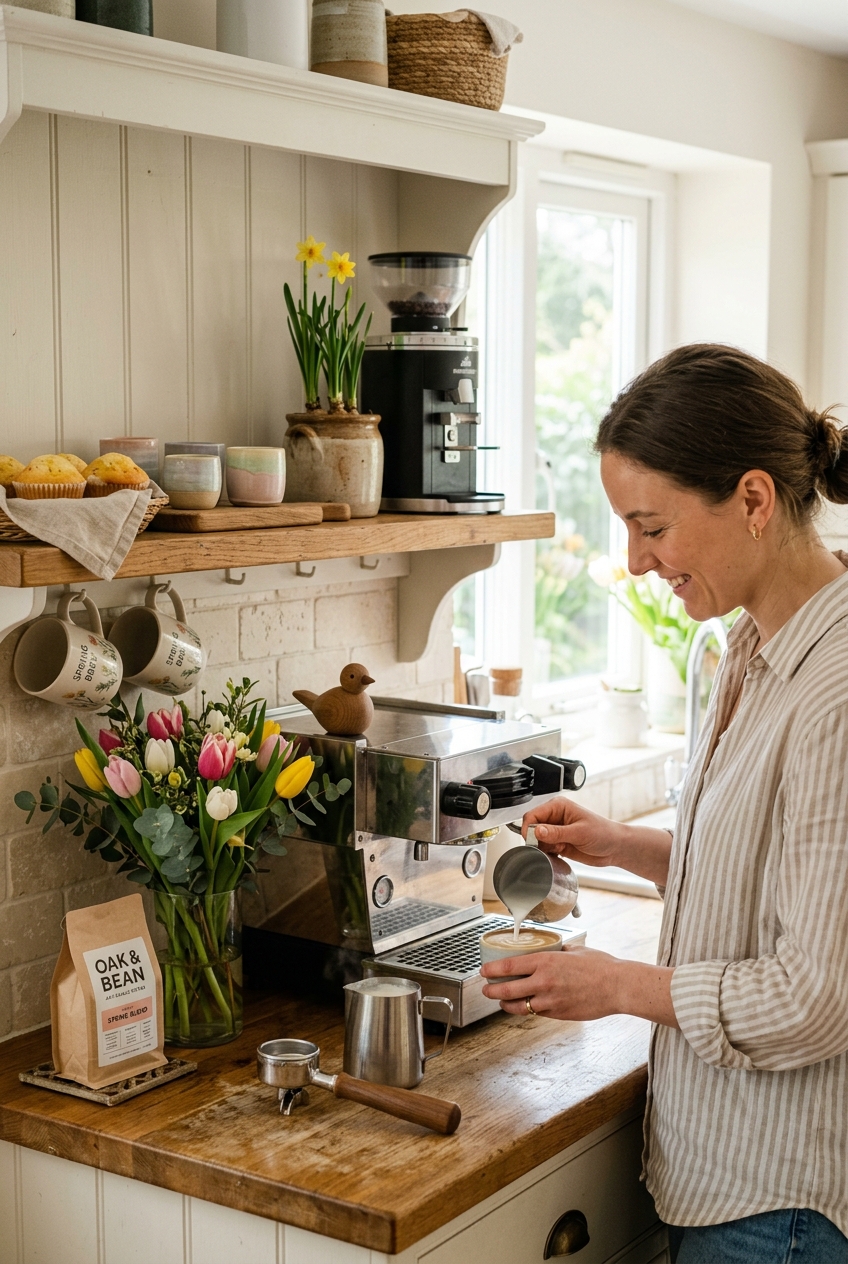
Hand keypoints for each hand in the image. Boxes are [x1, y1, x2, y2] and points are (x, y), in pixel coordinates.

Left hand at [481, 945, 621, 1019]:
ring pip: (518, 1006)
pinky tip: (524, 1006)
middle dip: (491, 991)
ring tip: (500, 1001)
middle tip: (485, 989)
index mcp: (545, 962)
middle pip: (507, 990)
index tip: (483, 971)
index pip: (508, 966)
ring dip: (505, 1004)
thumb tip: (551, 949)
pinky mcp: (558, 1014)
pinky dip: (527, 1010)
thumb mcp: (575, 950)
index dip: (492, 970)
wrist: (617, 987)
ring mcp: (550, 1001)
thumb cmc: (600, 966)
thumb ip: (558, 951)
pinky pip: (536, 1013)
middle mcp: (544, 982)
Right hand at [521, 797, 624, 868]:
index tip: (531, 841)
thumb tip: (536, 831)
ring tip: (560, 849)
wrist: (615, 848)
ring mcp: (556, 831)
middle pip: (532, 827)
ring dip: (544, 848)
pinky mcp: (558, 843)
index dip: (529, 828)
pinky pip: (544, 849)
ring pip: (537, 840)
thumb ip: (556, 833)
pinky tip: (560, 853)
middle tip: (550, 846)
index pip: (533, 814)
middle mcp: (555, 817)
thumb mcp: (579, 832)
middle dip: (537, 840)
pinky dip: (548, 853)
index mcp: (558, 806)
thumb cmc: (603, 833)